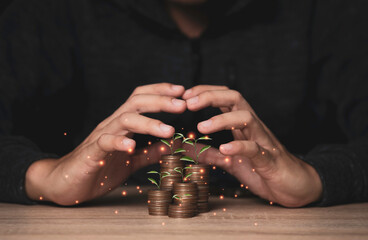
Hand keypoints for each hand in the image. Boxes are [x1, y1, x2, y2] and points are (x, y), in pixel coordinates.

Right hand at [25, 83, 185, 204]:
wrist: (66, 183)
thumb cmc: (99, 169)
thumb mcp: (132, 160)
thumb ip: (151, 152)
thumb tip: (173, 144)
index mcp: (122, 124)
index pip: (141, 98)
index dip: (161, 92)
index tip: (182, 91)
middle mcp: (112, 125)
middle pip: (136, 102)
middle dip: (160, 101)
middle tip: (183, 104)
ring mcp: (101, 137)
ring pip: (124, 120)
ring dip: (148, 123)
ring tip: (168, 130)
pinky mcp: (91, 153)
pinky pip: (105, 142)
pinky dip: (119, 143)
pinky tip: (132, 147)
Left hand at [183, 85, 321, 206]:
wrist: (294, 186)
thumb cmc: (262, 170)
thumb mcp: (230, 161)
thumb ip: (209, 153)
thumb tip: (185, 147)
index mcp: (242, 125)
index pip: (225, 98)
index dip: (205, 92)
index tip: (185, 95)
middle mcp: (253, 127)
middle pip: (235, 99)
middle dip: (211, 96)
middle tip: (189, 102)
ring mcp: (262, 141)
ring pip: (246, 118)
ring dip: (222, 120)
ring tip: (201, 127)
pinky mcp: (270, 160)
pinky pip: (255, 148)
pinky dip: (240, 147)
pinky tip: (225, 149)